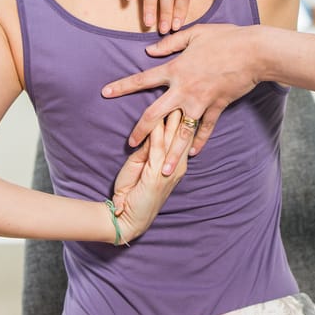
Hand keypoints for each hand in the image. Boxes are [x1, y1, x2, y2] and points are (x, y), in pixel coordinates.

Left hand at [102, 23, 260, 174]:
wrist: (253, 52)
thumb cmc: (225, 38)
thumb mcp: (194, 33)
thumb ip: (170, 43)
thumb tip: (149, 50)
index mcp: (176, 69)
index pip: (143, 80)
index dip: (122, 86)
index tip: (105, 93)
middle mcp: (184, 90)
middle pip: (155, 114)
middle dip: (141, 131)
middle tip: (129, 145)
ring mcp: (201, 102)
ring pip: (181, 132)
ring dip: (171, 153)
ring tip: (163, 171)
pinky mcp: (217, 108)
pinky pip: (206, 129)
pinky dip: (200, 142)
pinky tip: (192, 155)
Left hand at [111, 110, 187, 242]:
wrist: (127, 219)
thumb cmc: (133, 192)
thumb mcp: (141, 165)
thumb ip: (148, 149)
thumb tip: (152, 131)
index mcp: (176, 164)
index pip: (182, 136)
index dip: (183, 118)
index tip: (185, 100)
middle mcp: (177, 166)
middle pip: (182, 135)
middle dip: (184, 114)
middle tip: (187, 95)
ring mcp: (169, 170)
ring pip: (173, 138)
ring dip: (173, 119)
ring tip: (175, 101)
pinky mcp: (157, 173)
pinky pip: (158, 147)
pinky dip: (158, 132)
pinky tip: (159, 119)